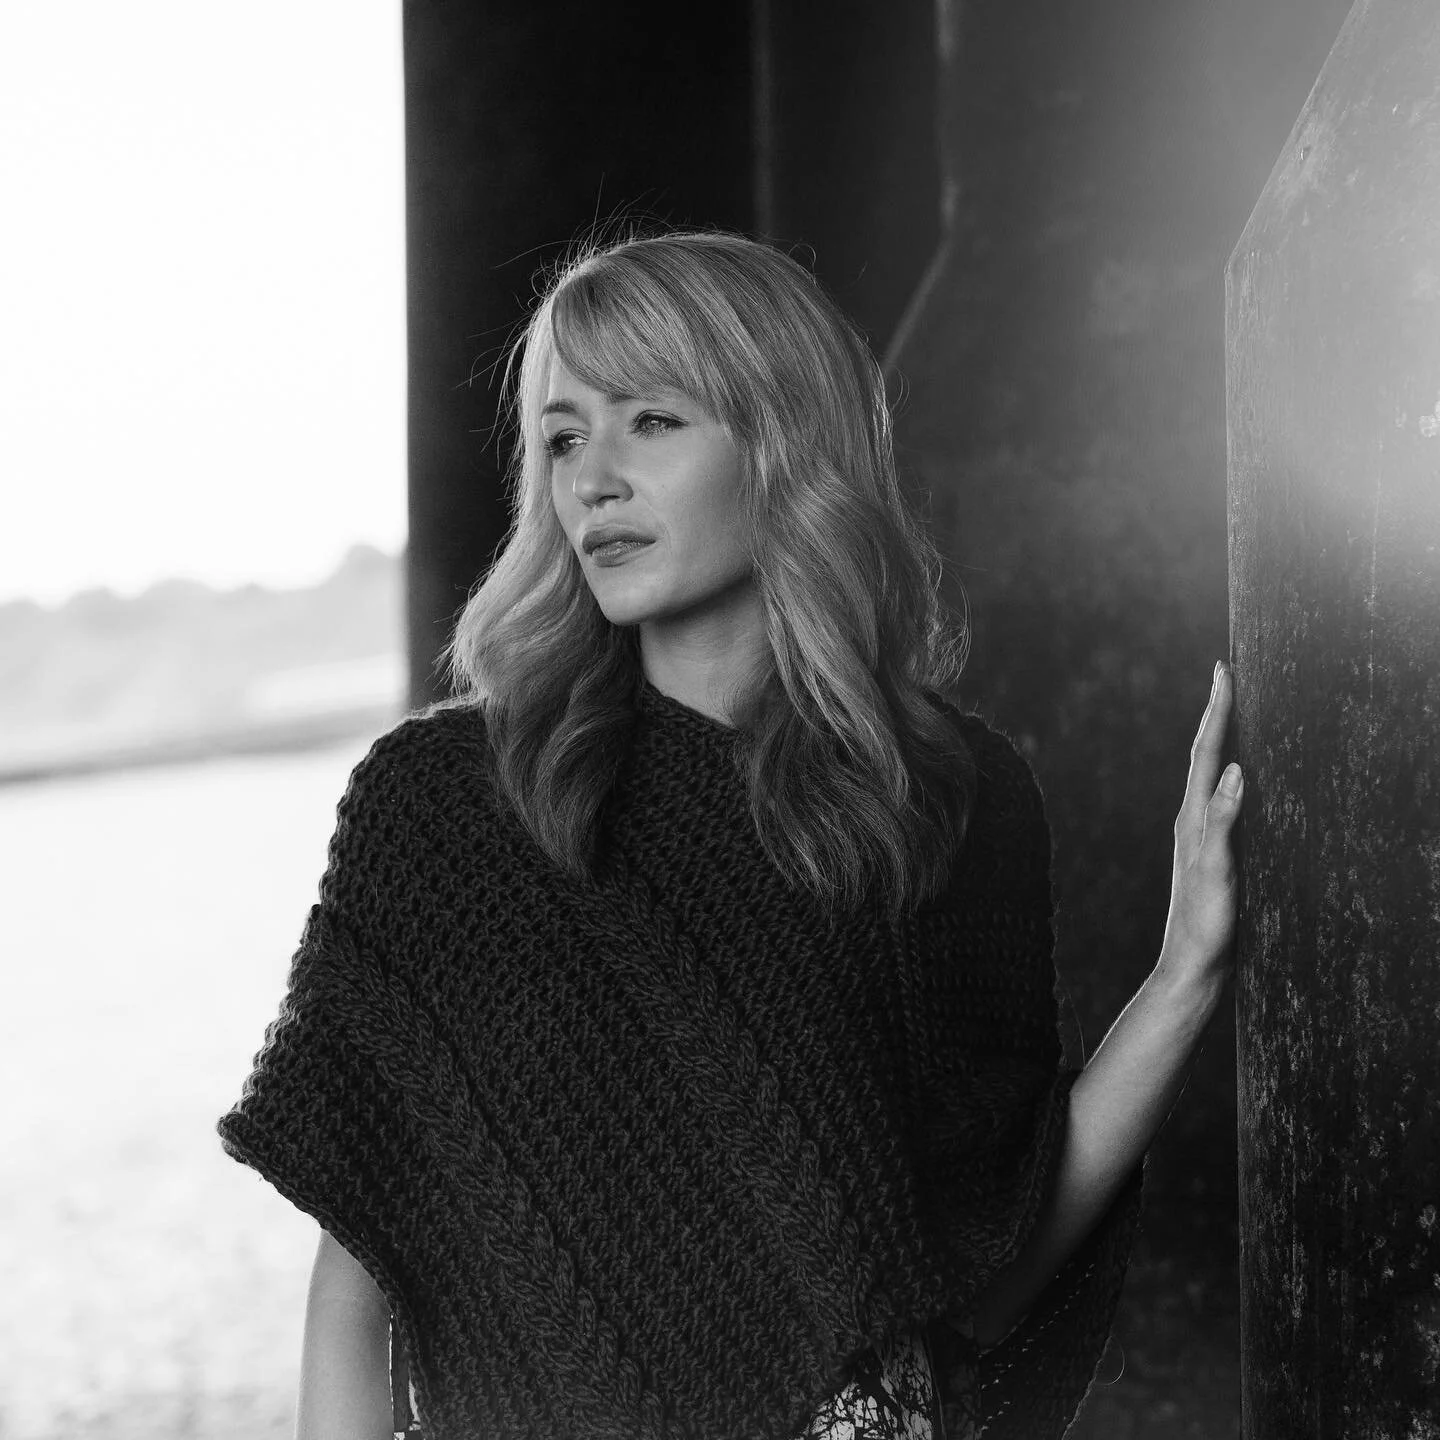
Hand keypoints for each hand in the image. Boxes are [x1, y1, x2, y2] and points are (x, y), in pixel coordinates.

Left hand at [1158, 661, 1241, 988]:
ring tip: (1232, 711)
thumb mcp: (1216, 871)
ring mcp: (1199, 838)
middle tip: (1227, 675)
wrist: (1191, 968)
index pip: (1206, 753)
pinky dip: (1228, 777)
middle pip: (1204, 755)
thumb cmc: (1204, 924)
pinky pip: (1220, 801)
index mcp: (1192, 818)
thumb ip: (1223, 822)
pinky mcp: (1212, 855)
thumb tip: (1234, 771)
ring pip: (1209, 776)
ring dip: (1220, 741)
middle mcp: (1191, 821)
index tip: (1224, 671)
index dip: (1217, 711)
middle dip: (1217, 714)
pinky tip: (1238, 781)